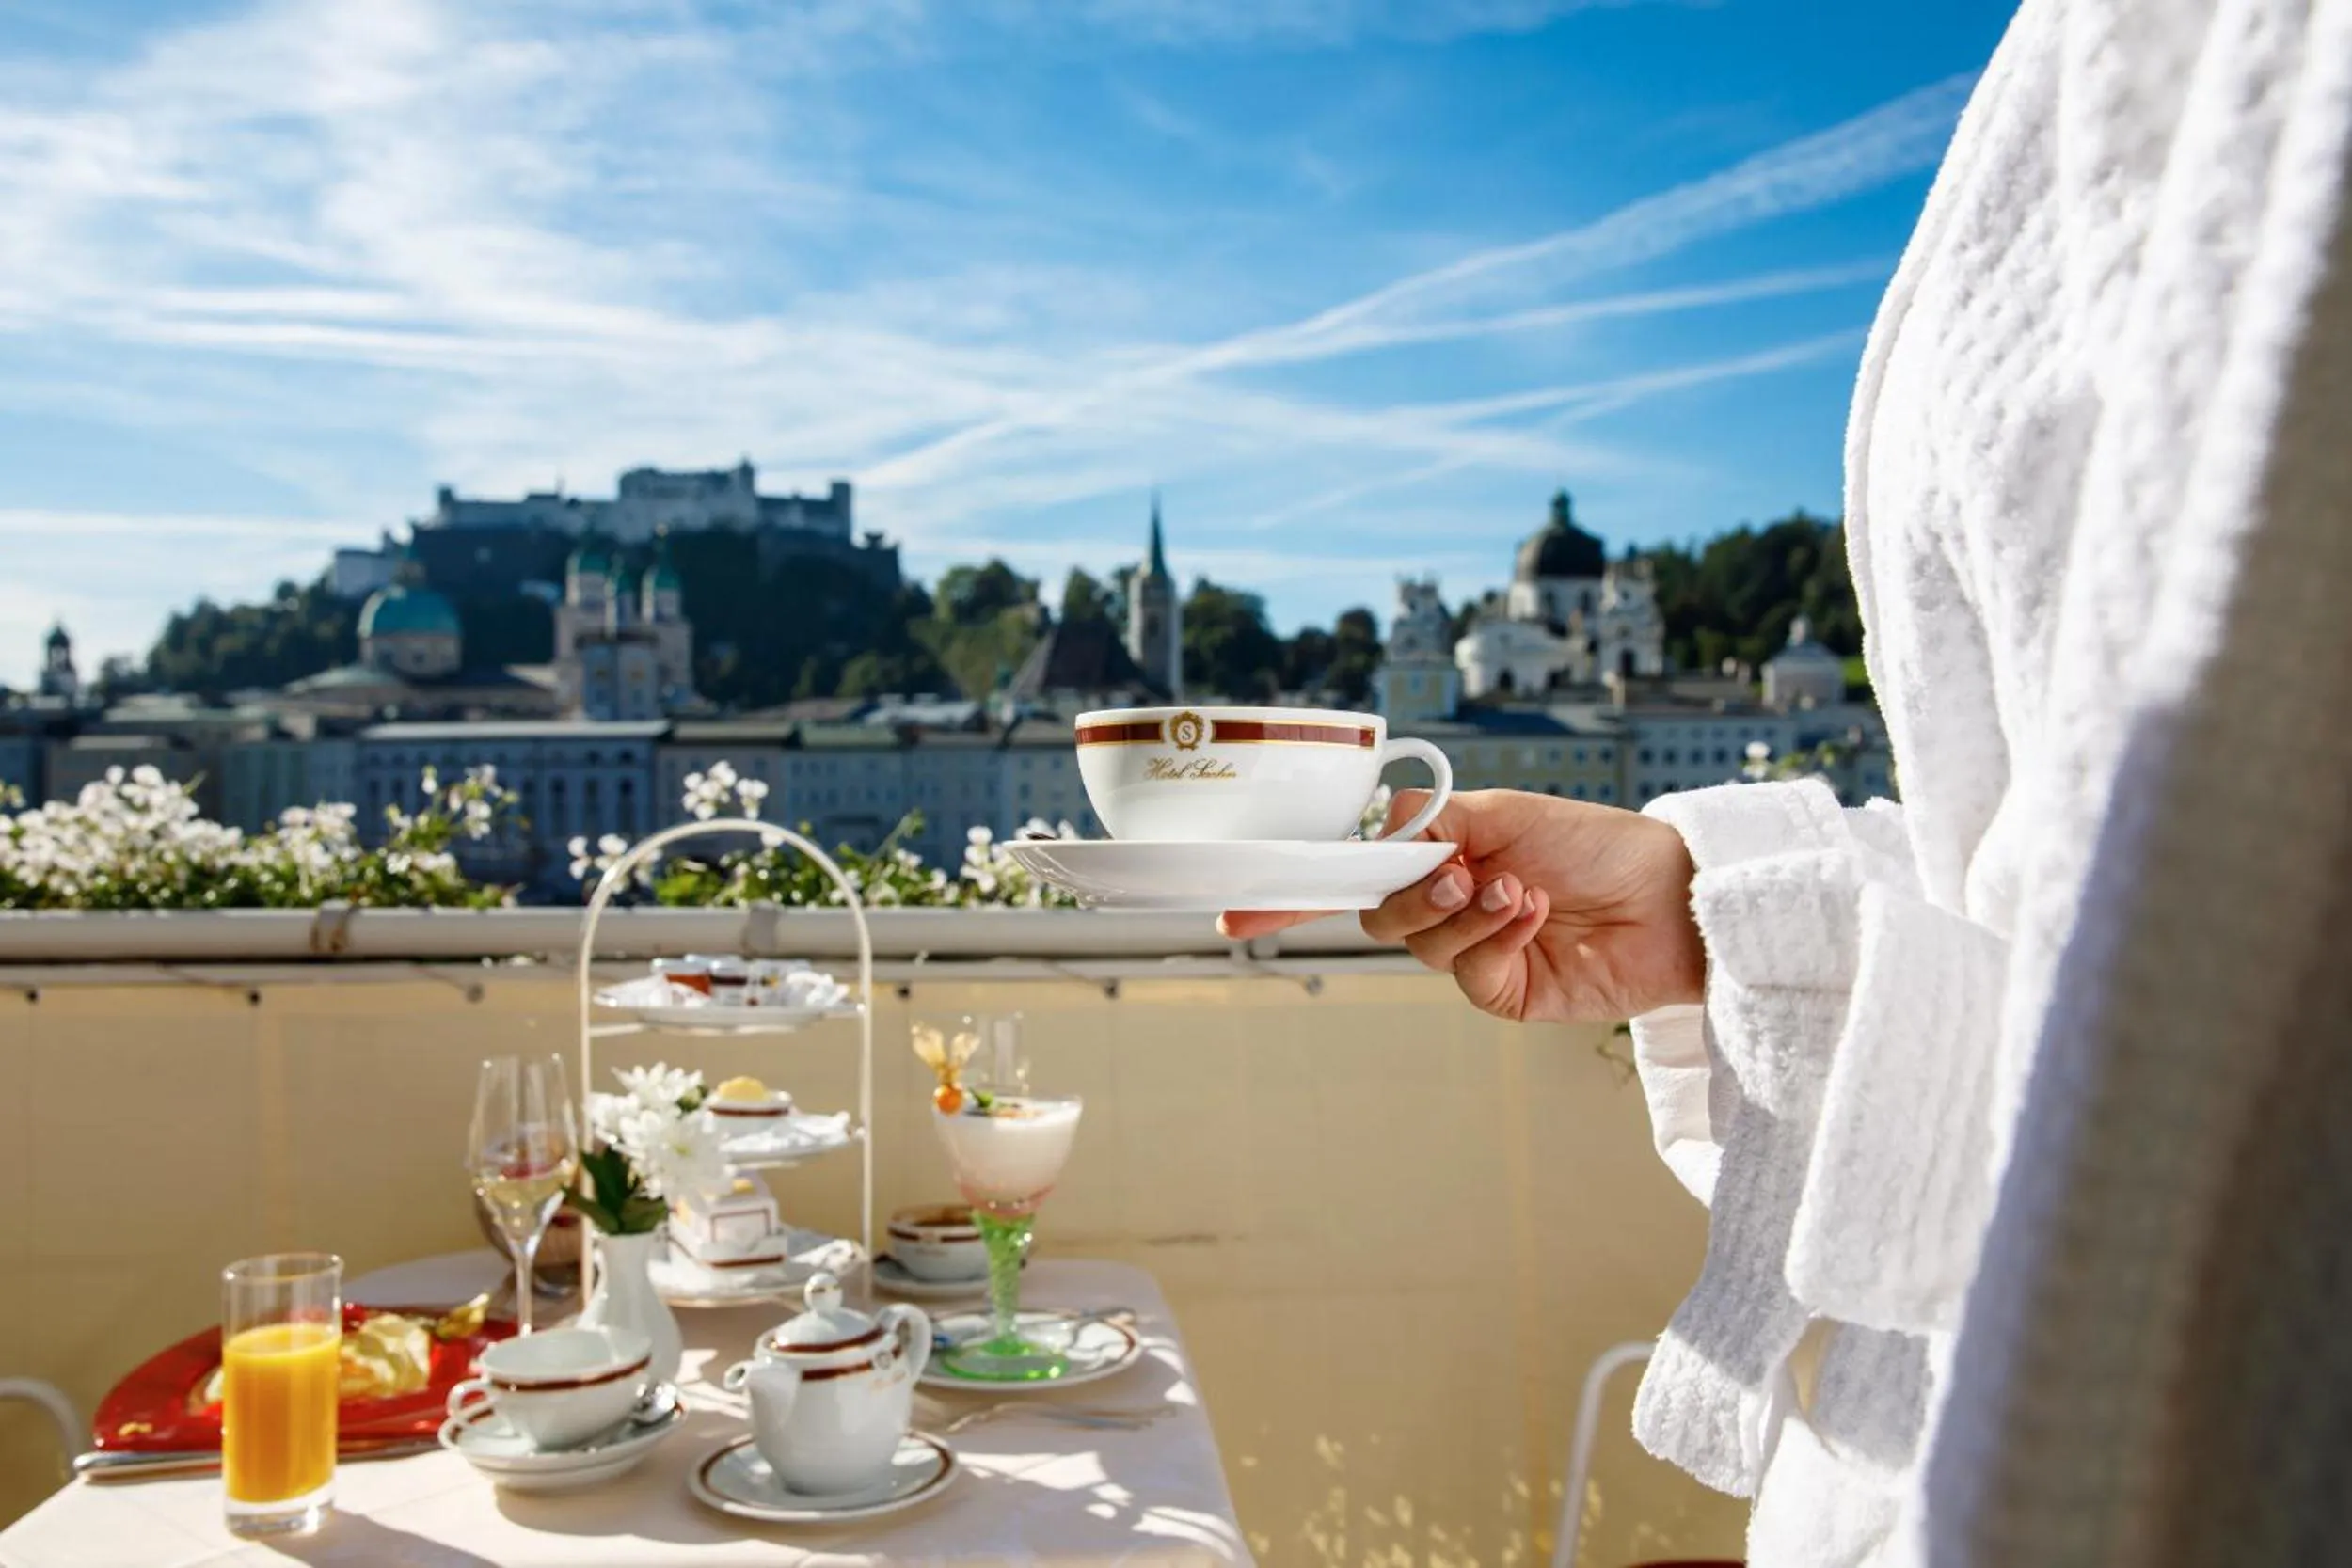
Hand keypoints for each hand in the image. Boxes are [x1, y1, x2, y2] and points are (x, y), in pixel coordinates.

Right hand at [1219, 789, 1704, 1022]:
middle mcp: (1446, 905)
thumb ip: (1437, 821)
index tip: (1232, 910)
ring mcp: (1471, 952)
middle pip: (1375, 913)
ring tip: (1518, 888)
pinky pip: (1466, 969)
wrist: (1669, 896)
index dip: (1291, 893)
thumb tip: (1383, 825)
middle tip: (1460, 873)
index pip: (1352, 873)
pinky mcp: (1502, 991)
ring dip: (1464, 911)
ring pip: (1418, 942)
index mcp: (1439, 855)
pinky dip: (1497, 933)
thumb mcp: (1507, 811)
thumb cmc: (1597, 842)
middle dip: (1409, 893)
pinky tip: (1535, 911)